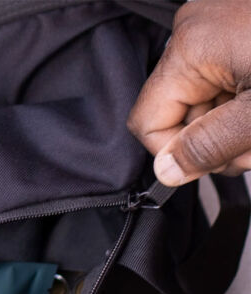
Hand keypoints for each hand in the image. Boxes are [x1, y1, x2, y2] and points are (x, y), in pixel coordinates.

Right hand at [127, 0, 250, 185]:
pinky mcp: (236, 28)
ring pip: (206, 101)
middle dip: (215, 140)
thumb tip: (166, 171)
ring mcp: (217, 25)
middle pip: (180, 113)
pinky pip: (224, 80)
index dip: (176, 152)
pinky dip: (244, 103)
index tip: (213, 163)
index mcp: (189, 47)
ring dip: (234, 127)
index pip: (149, 121)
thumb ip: (209, 146)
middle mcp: (195, 30)